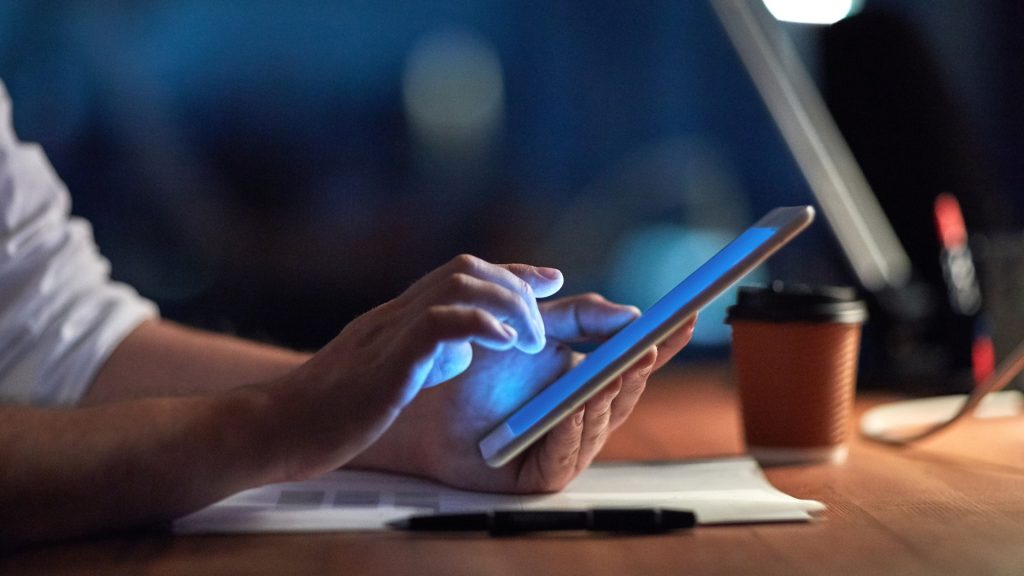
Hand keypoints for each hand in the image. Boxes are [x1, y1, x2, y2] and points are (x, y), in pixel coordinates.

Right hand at [264, 255, 563, 479]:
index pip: (461, 275)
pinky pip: (438, 324)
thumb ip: (424, 354)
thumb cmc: (330, 411)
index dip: (510, 272)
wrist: (276, 428)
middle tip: (542, 322)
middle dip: (515, 287)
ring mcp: (389, 333)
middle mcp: (396, 314)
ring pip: (459, 285)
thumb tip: (463, 348)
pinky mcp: (385, 362)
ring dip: (506, 305)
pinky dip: (481, 326)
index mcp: (398, 317)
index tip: (546, 280)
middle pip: (467, 269)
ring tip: (528, 340)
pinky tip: (505, 344)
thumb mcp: (387, 373)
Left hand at [349, 293, 695, 492]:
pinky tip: (574, 406)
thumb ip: (579, 317)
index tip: (685, 318)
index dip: (661, 344)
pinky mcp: (539, 476)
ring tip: (616, 368)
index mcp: (586, 381)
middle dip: (638, 369)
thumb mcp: (535, 328)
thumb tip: (629, 311)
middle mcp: (581, 416)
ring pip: (599, 424)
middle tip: (648, 343)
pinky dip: (572, 429)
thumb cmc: (476, 366)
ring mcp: (563, 446)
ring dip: (608, 396)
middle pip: (623, 395)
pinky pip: (565, 456)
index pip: (633, 363)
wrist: (423, 398)